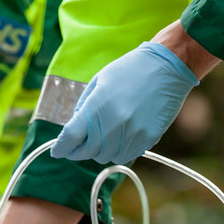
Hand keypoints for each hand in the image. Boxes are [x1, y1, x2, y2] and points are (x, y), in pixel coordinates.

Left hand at [51, 42, 198, 164]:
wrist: (166, 67)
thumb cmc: (130, 70)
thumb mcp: (99, 81)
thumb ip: (84, 107)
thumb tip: (73, 130)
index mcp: (96, 106)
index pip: (70, 137)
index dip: (61, 148)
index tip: (56, 151)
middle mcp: (113, 123)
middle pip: (87, 151)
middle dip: (78, 151)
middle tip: (77, 147)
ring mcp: (131, 133)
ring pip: (106, 156)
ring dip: (100, 151)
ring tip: (103, 138)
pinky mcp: (147, 139)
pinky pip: (126, 156)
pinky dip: (118, 151)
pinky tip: (120, 138)